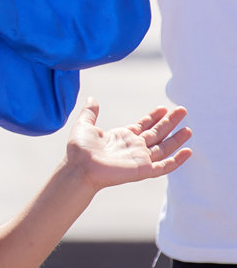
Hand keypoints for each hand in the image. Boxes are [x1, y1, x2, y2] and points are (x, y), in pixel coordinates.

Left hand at [66, 98, 191, 192]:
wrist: (79, 167)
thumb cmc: (80, 150)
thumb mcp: (84, 125)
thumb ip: (90, 112)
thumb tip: (92, 98)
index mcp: (122, 136)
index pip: (143, 125)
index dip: (154, 117)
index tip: (163, 108)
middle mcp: (133, 147)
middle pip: (156, 133)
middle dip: (169, 122)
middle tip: (182, 110)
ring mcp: (139, 158)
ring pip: (164, 147)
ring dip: (176, 139)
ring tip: (189, 129)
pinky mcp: (143, 169)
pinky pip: (164, 166)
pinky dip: (177, 160)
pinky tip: (188, 151)